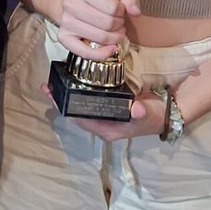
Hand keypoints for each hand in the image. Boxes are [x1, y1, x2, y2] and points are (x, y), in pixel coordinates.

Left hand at [41, 85, 166, 142]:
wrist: (164, 112)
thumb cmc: (153, 116)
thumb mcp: (148, 115)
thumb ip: (141, 113)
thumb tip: (136, 109)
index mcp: (107, 129)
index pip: (81, 120)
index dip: (66, 110)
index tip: (55, 98)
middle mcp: (102, 124)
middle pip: (76, 114)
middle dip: (61, 102)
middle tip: (46, 87)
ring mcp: (103, 115)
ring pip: (79, 107)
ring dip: (66, 96)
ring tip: (53, 83)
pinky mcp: (107, 106)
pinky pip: (87, 100)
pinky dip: (77, 91)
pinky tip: (71, 80)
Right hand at [57, 0, 139, 60]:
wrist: (69, 3)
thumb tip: (135, 11)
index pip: (112, 7)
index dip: (122, 12)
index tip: (121, 12)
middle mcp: (71, 4)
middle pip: (107, 23)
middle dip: (119, 26)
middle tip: (120, 25)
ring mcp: (66, 22)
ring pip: (100, 38)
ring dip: (114, 39)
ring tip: (115, 34)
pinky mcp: (64, 37)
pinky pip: (86, 52)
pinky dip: (102, 54)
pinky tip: (110, 49)